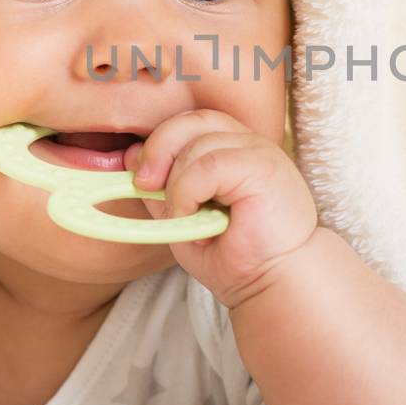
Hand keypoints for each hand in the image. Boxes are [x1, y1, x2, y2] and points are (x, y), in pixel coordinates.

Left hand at [122, 108, 316, 307]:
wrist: (274, 283)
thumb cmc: (237, 256)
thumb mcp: (185, 219)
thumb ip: (163, 189)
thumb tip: (131, 159)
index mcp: (232, 149)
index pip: (189, 123)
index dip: (158, 143)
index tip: (138, 177)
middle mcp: (247, 144)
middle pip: (191, 121)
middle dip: (158, 149)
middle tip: (145, 185)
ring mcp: (259, 151)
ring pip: (197, 144)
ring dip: (176, 184)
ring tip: (185, 217)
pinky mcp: (265, 167)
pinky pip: (210, 163)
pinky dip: (189, 191)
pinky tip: (196, 217)